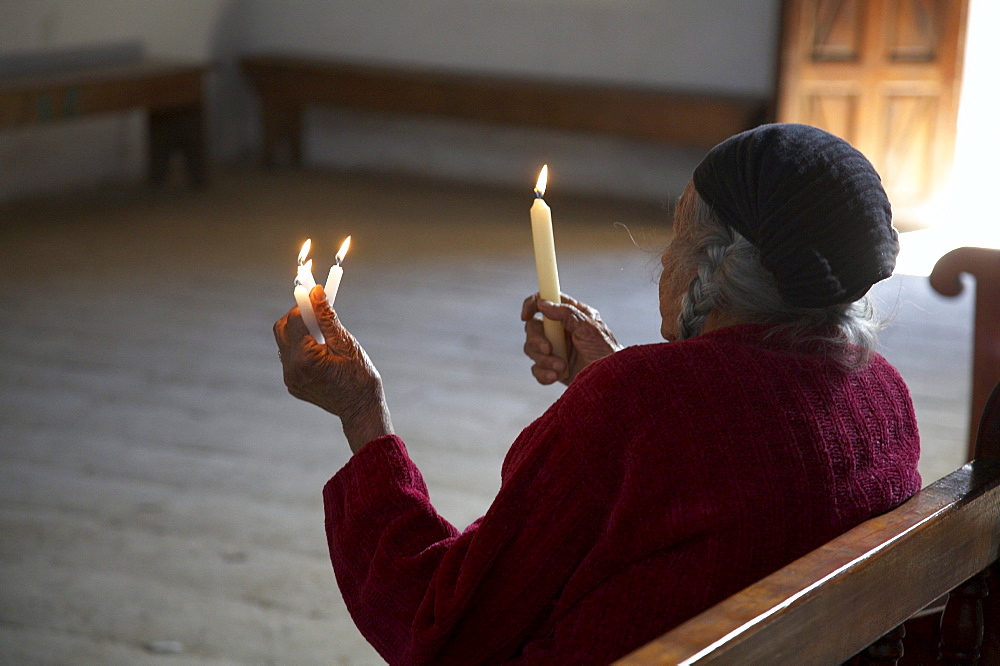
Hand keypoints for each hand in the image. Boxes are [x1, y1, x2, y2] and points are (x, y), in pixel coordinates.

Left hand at [273, 285, 393, 453]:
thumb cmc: (360, 377)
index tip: (313, 289)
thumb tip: (316, 292)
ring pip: (285, 342)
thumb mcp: (346, 343)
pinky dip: (301, 348)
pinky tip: (321, 352)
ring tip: (323, 336)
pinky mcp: (292, 384)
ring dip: (299, 332)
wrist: (361, 409)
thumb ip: (327, 317)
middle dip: (297, 315)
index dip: (304, 301)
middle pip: (282, 328)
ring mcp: (290, 378)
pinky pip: (290, 357)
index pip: (295, 317)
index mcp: (305, 357)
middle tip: (316, 311)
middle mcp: (291, 368)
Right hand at [521, 292, 621, 385]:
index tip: (526, 315)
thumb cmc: (606, 353)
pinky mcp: (554, 368)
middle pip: (533, 328)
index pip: (547, 301)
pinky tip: (557, 377)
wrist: (610, 382)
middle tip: (548, 349)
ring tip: (561, 368)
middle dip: (537, 340)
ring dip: (544, 360)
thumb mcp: (589, 329)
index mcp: (572, 315)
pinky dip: (544, 374)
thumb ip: (567, 314)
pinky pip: (536, 369)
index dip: (532, 304)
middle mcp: (562, 330)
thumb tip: (543, 304)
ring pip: (532, 349)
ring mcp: (557, 349)